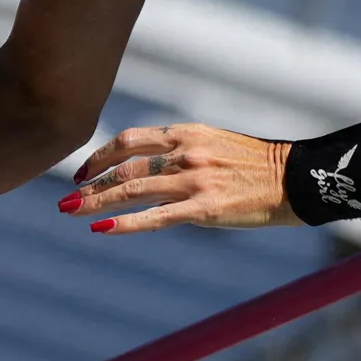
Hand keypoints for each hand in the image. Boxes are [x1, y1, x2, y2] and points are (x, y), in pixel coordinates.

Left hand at [63, 124, 297, 234]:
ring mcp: (194, 181)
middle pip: (124, 168)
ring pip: (131, 191)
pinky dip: (123, 222)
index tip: (83, 171)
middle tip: (66, 199)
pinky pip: (154, 217)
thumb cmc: (256, 164)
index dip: (100, 155)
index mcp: (187, 133)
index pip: (130, 140)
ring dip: (95, 201)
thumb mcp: (214, 142)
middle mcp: (186, 153)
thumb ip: (181, 149)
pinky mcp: (204, 209)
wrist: (294, 180)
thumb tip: (146, 165)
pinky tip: (101, 227)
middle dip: (89, 184)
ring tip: (71, 212)